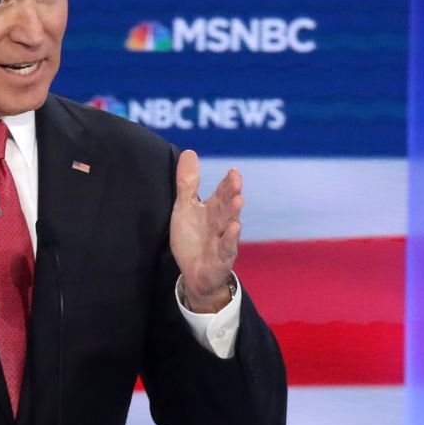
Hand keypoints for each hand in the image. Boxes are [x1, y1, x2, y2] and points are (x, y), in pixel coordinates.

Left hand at [170, 150, 241, 313]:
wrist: (195, 273)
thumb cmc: (193, 238)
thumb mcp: (185, 208)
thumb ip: (188, 183)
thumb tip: (189, 151)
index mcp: (214, 208)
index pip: (223, 192)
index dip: (228, 182)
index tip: (233, 171)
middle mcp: (222, 221)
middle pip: (228, 205)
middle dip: (232, 192)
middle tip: (237, 180)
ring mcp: (224, 240)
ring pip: (230, 223)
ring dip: (234, 212)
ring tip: (238, 200)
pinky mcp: (221, 258)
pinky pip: (226, 247)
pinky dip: (230, 238)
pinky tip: (233, 228)